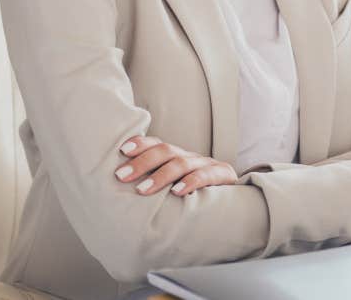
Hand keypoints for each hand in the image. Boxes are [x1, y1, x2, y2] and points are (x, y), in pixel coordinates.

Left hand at [114, 135, 237, 196]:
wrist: (233, 206)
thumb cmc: (192, 199)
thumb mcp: (171, 189)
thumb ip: (151, 186)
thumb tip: (118, 191)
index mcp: (176, 157)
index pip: (156, 144)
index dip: (140, 144)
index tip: (122, 151)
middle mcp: (189, 157)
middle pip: (165, 151)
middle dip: (141, 162)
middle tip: (121, 176)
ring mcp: (206, 165)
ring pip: (181, 163)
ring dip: (160, 176)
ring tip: (142, 190)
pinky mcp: (223, 176)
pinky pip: (206, 176)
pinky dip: (191, 182)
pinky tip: (177, 192)